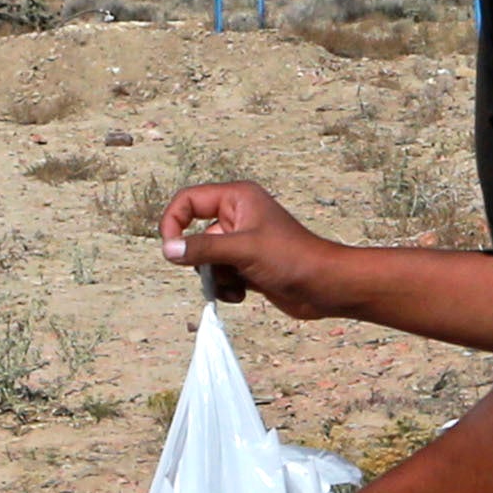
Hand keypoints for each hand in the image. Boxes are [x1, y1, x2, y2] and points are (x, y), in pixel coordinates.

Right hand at [157, 179, 334, 314]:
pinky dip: (227, 287)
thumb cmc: (292, 258)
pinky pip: (221, 275)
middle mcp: (237, 216)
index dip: (173, 221)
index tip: (170, 249)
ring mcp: (242, 242)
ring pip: (207, 260)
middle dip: (204, 260)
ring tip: (239, 284)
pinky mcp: (247, 265)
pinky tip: (244, 294)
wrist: (325, 287)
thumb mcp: (242, 250)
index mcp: (237, 198)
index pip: (189, 200)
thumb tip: (167, 250)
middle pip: (195, 236)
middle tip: (222, 270)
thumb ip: (203, 249)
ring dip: (218, 277)